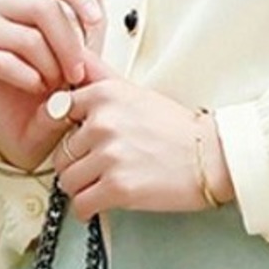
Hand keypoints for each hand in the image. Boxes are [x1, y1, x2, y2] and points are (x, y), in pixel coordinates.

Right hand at [0, 0, 106, 169]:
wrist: (40, 125)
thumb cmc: (63, 75)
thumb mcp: (85, 31)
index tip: (97, 23)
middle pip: (44, 9)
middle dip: (71, 46)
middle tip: (79, 73)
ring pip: (28, 38)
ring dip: (52, 67)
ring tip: (58, 84)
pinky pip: (5, 61)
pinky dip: (30, 79)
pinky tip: (36, 88)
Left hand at [50, 64, 234, 220]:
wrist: (214, 156)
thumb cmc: (178, 129)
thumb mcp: (136, 91)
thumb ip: (100, 78)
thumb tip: (74, 59)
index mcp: (104, 95)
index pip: (54, 114)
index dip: (62, 133)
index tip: (73, 144)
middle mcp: (103, 122)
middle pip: (61, 153)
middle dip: (76, 165)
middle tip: (98, 170)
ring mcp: (109, 155)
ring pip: (68, 181)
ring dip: (82, 188)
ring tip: (103, 186)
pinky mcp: (118, 187)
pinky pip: (81, 204)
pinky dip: (87, 210)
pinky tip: (100, 205)